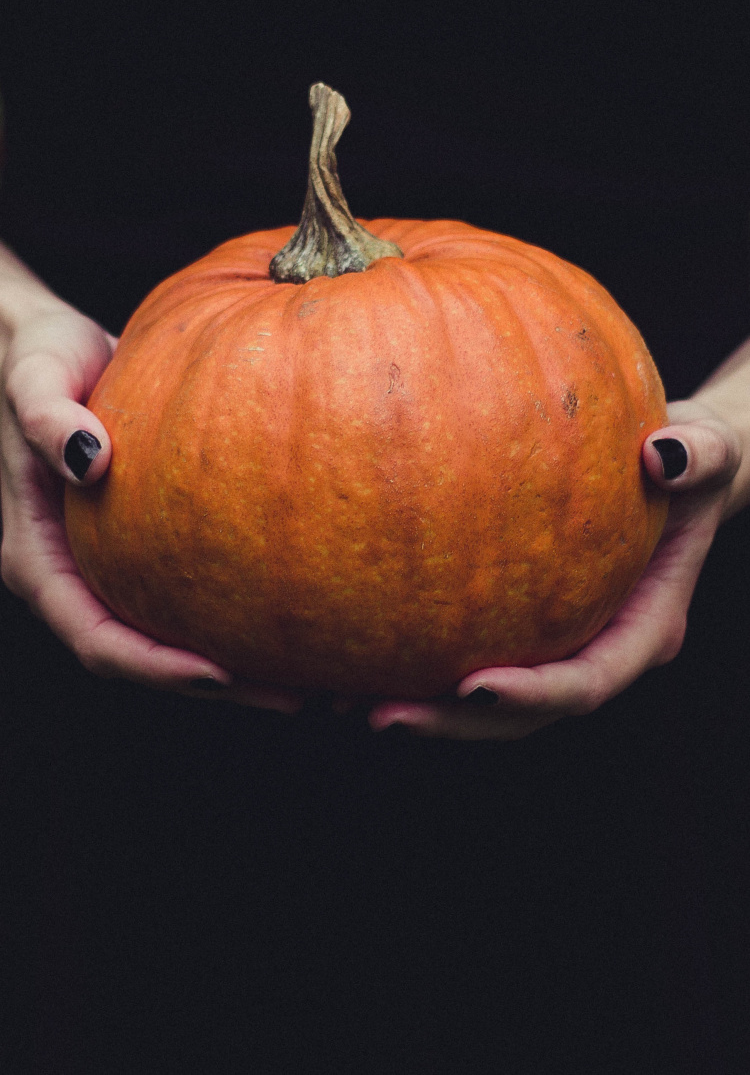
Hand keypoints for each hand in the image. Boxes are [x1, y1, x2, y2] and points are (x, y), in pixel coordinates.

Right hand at [0, 301, 299, 711]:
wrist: (42, 341)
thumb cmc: (35, 356)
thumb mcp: (34, 376)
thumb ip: (48, 417)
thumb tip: (89, 459)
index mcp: (39, 557)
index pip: (95, 638)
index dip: (154, 666)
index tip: (219, 672)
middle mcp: (73, 573)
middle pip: (141, 654)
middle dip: (213, 683)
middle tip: (293, 694)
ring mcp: (108, 561)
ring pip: (168, 631)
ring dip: (233, 660)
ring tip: (309, 672)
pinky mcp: (141, 539)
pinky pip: (188, 588)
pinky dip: (233, 606)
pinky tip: (291, 603)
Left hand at [369, 400, 741, 739]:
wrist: (671, 466)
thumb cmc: (689, 457)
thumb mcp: (709, 448)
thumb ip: (698, 453)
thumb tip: (663, 455)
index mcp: (643, 627)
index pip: (587, 682)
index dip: (533, 696)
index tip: (473, 687)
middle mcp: (595, 648)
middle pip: (524, 714)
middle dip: (455, 722)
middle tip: (382, 715)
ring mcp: (554, 642)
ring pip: (486, 699)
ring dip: (422, 706)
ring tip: (342, 699)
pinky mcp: (519, 622)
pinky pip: (464, 649)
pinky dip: (413, 657)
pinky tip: (350, 647)